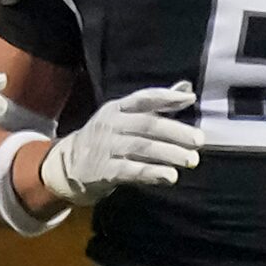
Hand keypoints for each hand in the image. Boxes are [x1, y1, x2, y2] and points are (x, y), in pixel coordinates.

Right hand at [40, 82, 204, 205]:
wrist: (67, 166)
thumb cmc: (106, 138)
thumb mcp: (124, 117)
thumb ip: (156, 105)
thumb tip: (187, 89)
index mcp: (117, 107)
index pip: (144, 98)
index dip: (167, 97)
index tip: (190, 100)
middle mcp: (110, 124)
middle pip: (146, 125)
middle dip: (175, 132)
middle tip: (199, 140)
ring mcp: (105, 147)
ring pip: (141, 148)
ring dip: (168, 154)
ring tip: (191, 160)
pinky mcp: (102, 171)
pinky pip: (130, 171)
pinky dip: (151, 173)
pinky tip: (170, 176)